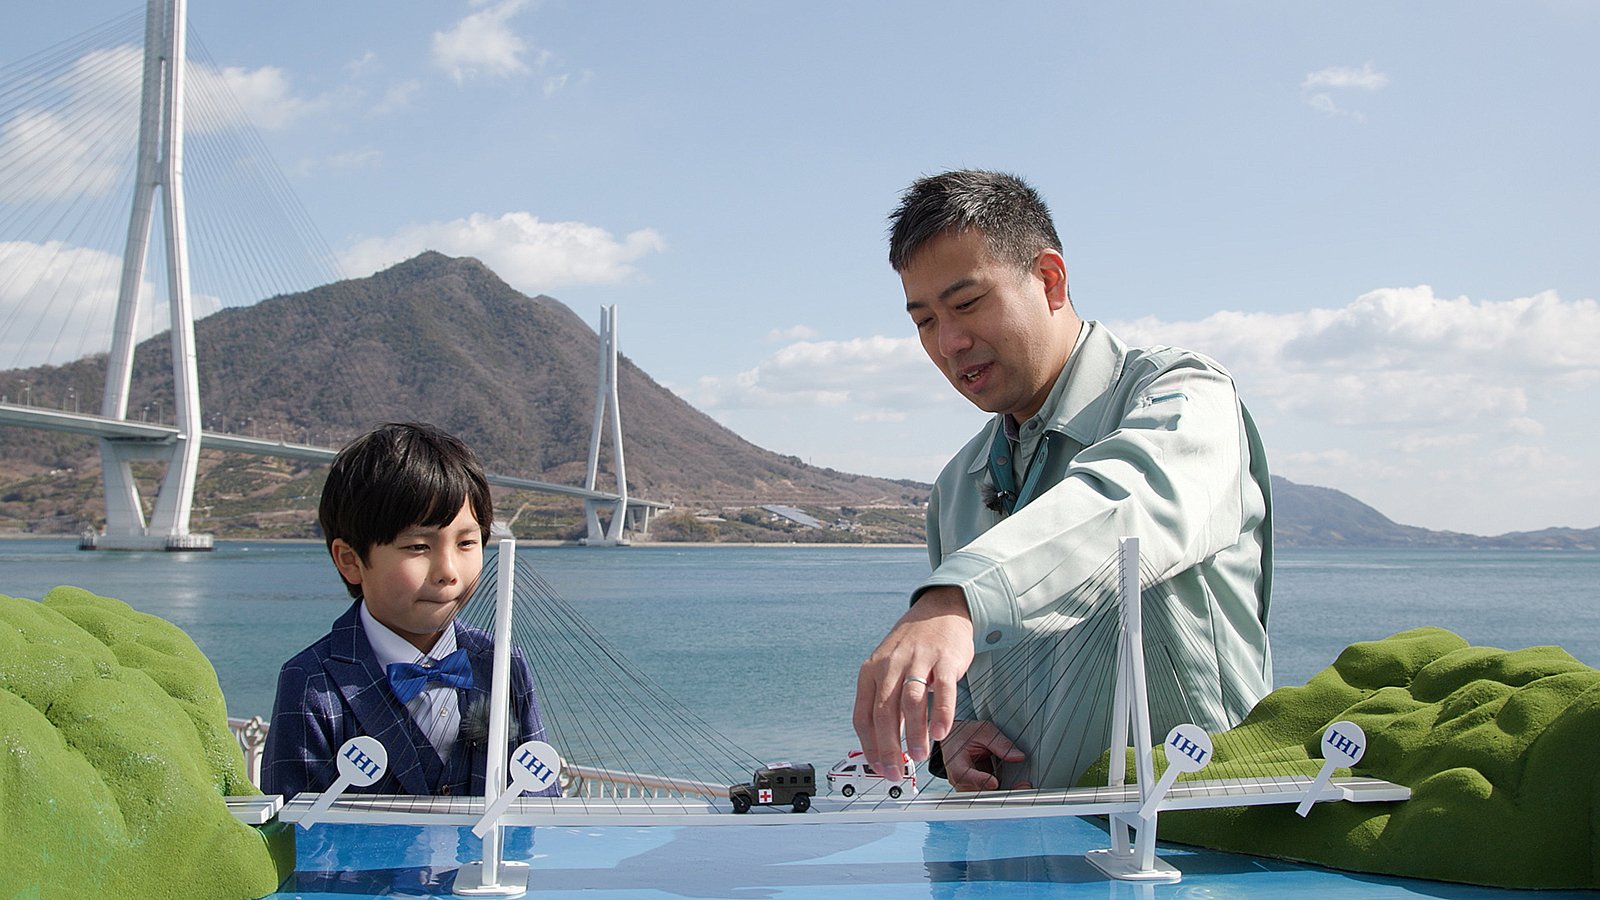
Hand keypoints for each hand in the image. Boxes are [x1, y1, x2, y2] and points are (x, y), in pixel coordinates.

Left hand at [852, 586, 973, 781]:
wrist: (939, 610)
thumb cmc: (912, 647)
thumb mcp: (888, 668)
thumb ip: (885, 702)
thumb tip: (885, 745)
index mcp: (871, 672)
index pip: (863, 715)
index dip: (869, 746)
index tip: (879, 768)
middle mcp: (890, 665)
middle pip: (884, 713)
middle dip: (889, 748)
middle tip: (896, 772)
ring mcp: (918, 661)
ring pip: (911, 703)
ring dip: (913, 734)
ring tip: (918, 756)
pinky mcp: (944, 659)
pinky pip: (942, 690)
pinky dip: (941, 714)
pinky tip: (940, 733)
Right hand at [940, 720, 1027, 791]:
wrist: (956, 742)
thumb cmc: (965, 736)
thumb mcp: (983, 732)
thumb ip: (1000, 743)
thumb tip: (1017, 756)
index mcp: (956, 764)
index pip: (963, 775)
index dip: (979, 780)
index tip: (994, 781)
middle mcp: (961, 781)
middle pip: (979, 793)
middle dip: (1002, 792)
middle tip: (1022, 786)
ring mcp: (969, 789)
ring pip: (987, 798)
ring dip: (1007, 793)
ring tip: (1024, 786)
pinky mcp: (979, 792)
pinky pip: (993, 796)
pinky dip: (1006, 792)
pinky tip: (1018, 786)